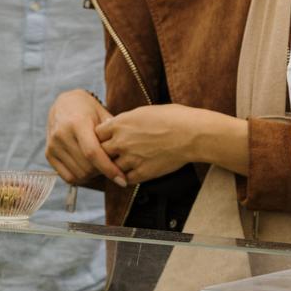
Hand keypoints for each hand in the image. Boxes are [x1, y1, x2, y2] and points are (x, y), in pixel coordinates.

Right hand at [47, 89, 123, 187]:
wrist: (64, 103)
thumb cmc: (88, 109)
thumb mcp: (103, 114)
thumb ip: (112, 132)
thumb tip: (126, 153)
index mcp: (77, 123)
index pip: (92, 153)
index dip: (109, 169)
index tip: (122, 180)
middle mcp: (61, 134)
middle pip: (86, 167)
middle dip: (103, 171)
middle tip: (112, 166)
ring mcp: (53, 145)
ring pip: (78, 174)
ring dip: (93, 175)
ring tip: (100, 165)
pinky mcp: (48, 154)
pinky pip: (67, 177)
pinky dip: (81, 178)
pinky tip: (88, 169)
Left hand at [94, 104, 213, 183]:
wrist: (192, 134)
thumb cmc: (174, 118)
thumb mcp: (144, 111)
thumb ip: (126, 120)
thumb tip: (117, 125)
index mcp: (120, 123)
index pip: (97, 133)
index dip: (102, 136)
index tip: (108, 138)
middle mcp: (122, 141)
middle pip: (101, 151)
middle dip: (106, 152)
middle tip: (113, 153)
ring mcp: (131, 158)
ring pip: (112, 167)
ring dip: (117, 166)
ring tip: (126, 162)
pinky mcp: (143, 172)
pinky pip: (127, 179)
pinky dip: (128, 177)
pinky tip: (135, 171)